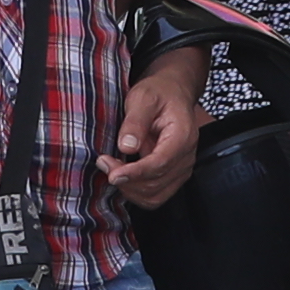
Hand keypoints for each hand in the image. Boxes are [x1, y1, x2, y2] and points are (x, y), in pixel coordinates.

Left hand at [110, 61, 203, 206]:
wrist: (172, 95)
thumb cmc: (159, 94)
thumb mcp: (143, 98)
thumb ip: (135, 122)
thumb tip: (126, 147)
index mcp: (182, 136)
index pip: (160, 163)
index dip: (135, 173)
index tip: (113, 174)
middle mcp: (186, 157)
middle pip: (156, 183)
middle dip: (127, 179)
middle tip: (104, 162)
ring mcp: (181, 169)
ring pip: (155, 195)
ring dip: (129, 189)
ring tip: (111, 168)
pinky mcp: (173, 176)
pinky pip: (155, 196)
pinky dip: (135, 192)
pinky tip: (122, 176)